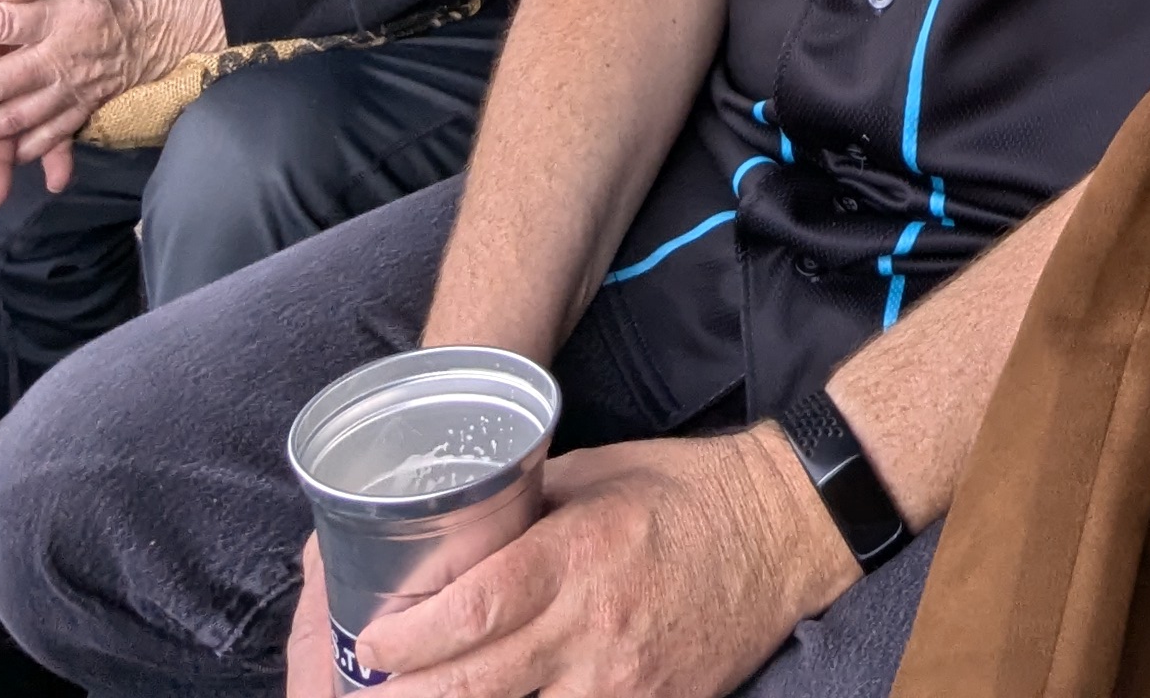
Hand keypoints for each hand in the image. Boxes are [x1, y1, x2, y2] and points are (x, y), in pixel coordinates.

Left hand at [338, 427, 859, 697]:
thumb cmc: (686, 490)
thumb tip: (454, 531)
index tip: (370, 640)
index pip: (476, 609)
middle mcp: (594, 626)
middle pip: (478, 684)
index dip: (412, 637)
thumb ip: (522, 508)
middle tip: (365, 696)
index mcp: (577, 555)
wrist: (785, 531)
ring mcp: (624, 681)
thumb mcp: (594, 474)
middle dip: (410, 696)